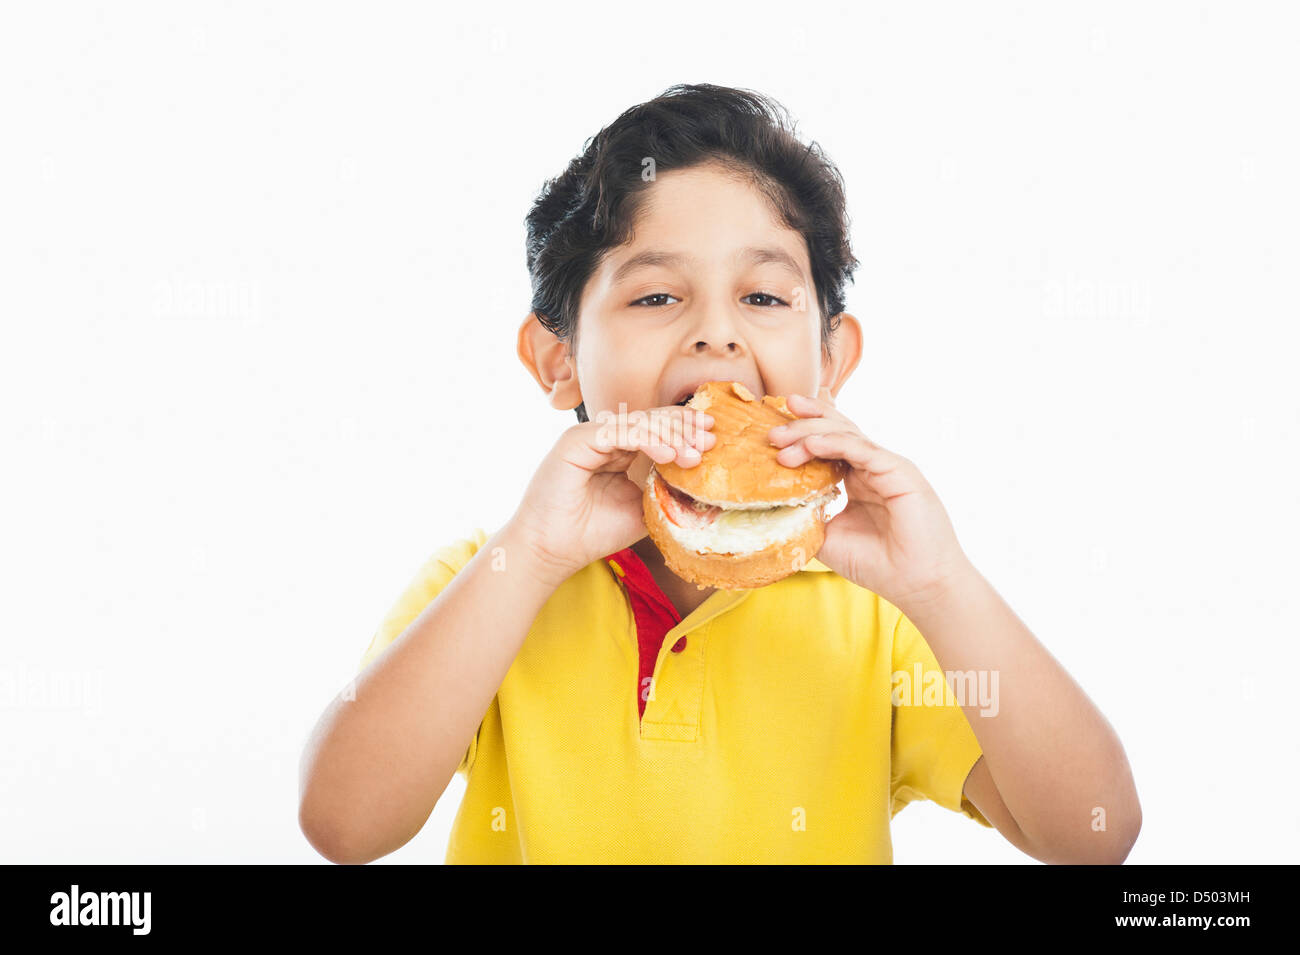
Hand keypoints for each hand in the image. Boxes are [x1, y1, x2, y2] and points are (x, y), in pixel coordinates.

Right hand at [509, 405, 714, 587]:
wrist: (553, 551)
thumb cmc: (592, 534)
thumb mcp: (642, 510)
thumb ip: (664, 491)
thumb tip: (702, 484)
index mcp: (618, 451)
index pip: (656, 431)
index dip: (685, 431)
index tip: (713, 439)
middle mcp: (603, 438)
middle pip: (650, 421)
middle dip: (684, 427)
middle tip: (712, 437)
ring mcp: (588, 436)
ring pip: (638, 423)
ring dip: (670, 435)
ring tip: (695, 453)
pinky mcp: (575, 441)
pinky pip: (617, 432)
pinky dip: (646, 440)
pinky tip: (668, 455)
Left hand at [766, 390, 973, 609]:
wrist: (916, 585)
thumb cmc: (878, 564)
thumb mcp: (828, 538)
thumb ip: (806, 516)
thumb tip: (773, 504)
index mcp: (858, 479)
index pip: (827, 445)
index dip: (800, 434)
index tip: (770, 435)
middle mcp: (872, 467)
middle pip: (834, 431)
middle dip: (800, 426)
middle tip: (771, 432)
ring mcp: (887, 467)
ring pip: (845, 434)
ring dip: (810, 433)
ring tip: (781, 438)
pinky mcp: (899, 472)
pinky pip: (862, 449)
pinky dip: (834, 443)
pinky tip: (811, 443)